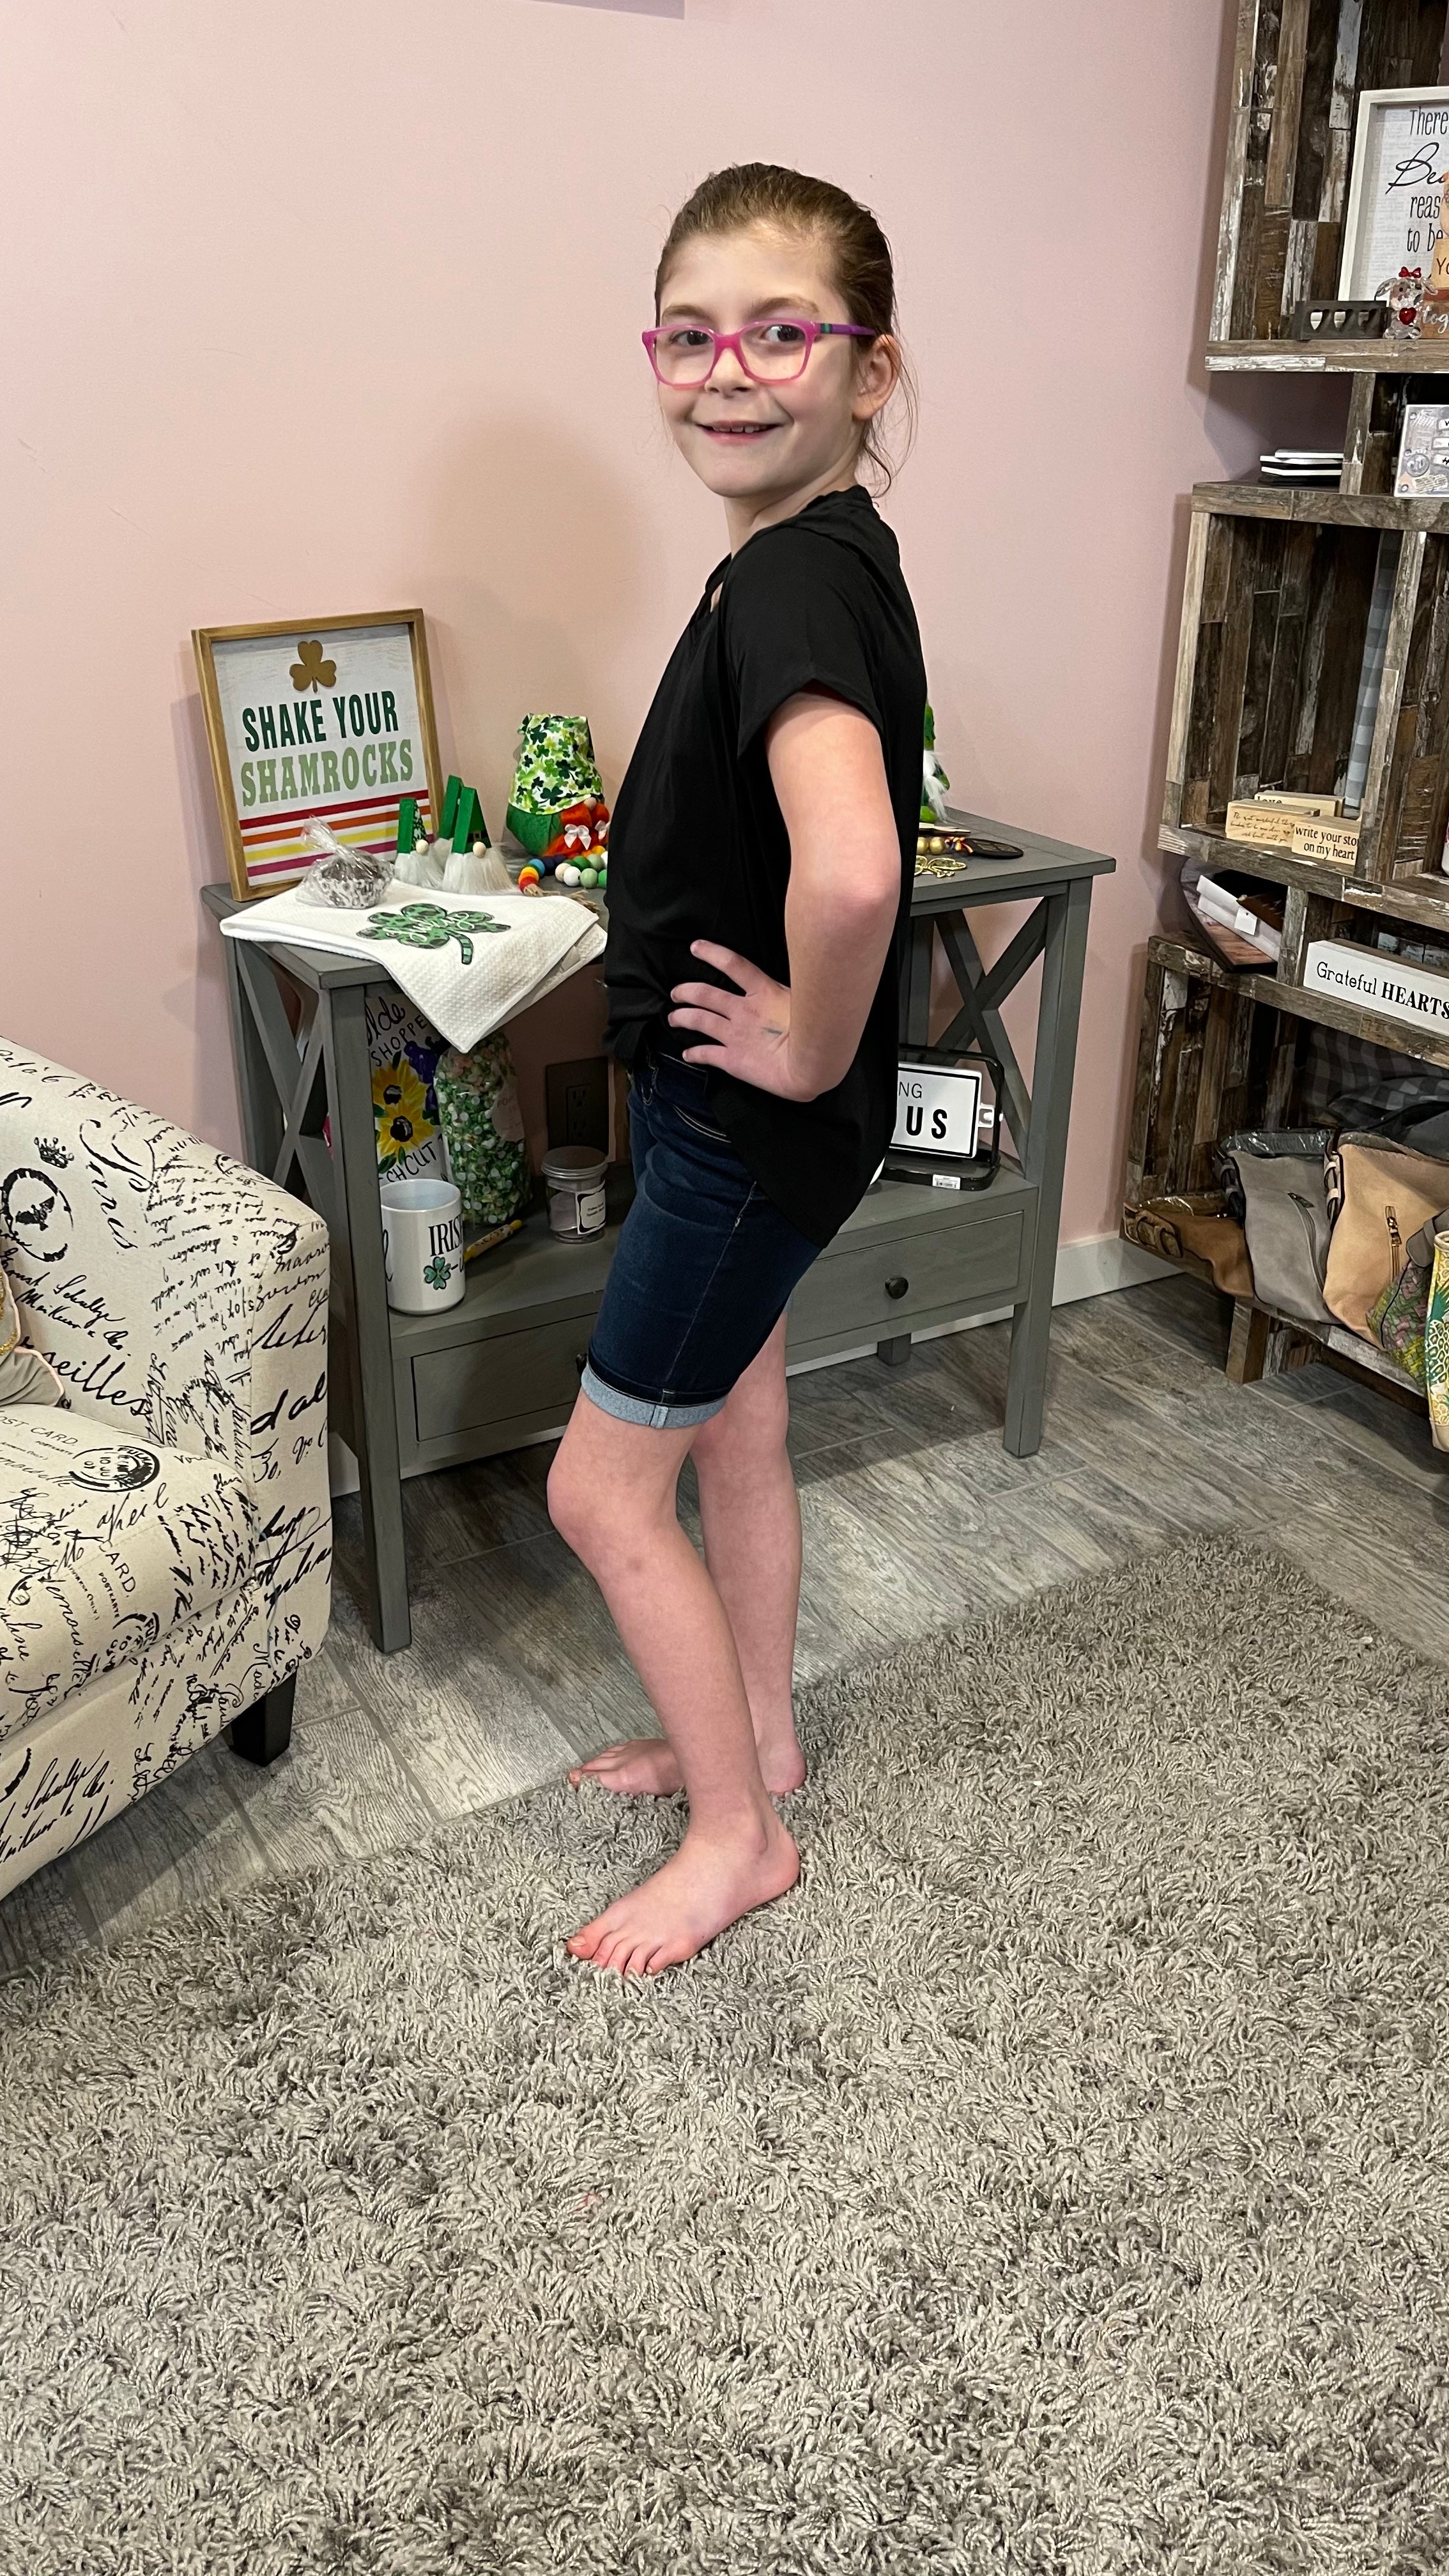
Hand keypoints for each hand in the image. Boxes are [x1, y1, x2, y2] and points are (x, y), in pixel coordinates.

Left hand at [668, 942, 815, 1100]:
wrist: (810, 1066)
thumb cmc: (817, 1032)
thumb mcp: (805, 1000)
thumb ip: (789, 990)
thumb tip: (796, 978)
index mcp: (763, 992)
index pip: (732, 964)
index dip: (711, 953)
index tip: (695, 947)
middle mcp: (744, 1011)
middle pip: (706, 994)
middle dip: (686, 991)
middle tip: (676, 992)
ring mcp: (735, 1035)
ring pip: (700, 1020)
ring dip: (682, 1017)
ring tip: (673, 1018)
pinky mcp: (732, 1059)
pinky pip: (707, 1054)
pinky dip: (694, 1053)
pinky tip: (687, 1054)